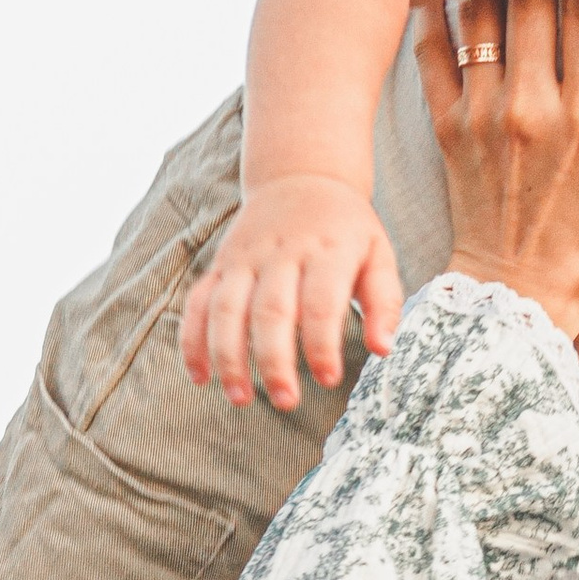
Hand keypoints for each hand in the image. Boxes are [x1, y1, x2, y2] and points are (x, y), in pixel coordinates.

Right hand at [180, 178, 405, 409]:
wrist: (301, 178)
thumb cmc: (346, 229)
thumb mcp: (379, 254)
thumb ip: (385, 302)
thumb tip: (384, 349)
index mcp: (327, 250)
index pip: (320, 301)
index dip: (322, 343)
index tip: (328, 379)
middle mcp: (281, 253)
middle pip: (271, 310)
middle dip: (274, 360)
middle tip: (286, 401)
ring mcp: (245, 258)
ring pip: (227, 309)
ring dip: (229, 357)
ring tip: (240, 399)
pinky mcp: (221, 265)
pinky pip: (199, 303)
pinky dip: (193, 341)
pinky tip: (201, 377)